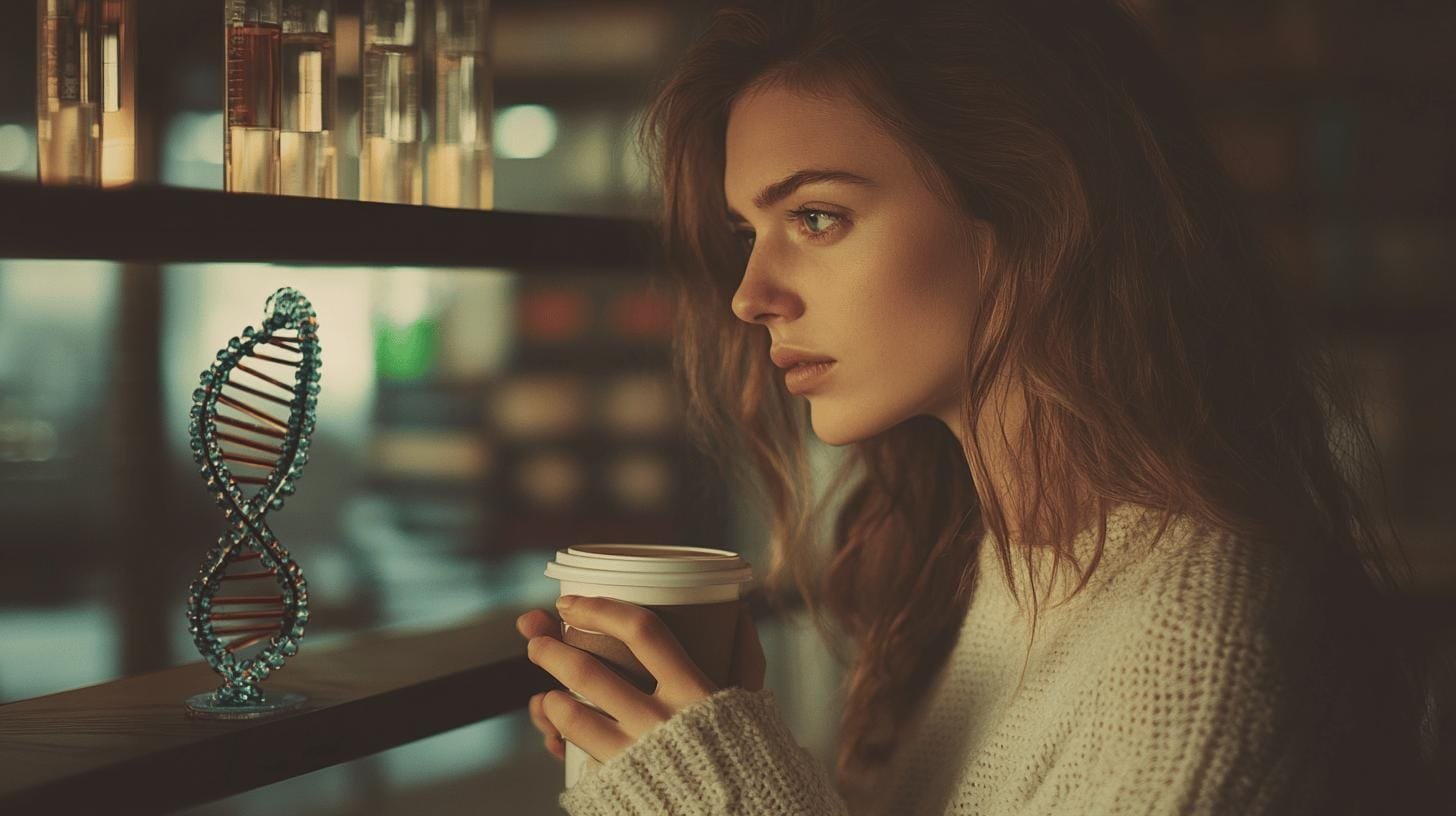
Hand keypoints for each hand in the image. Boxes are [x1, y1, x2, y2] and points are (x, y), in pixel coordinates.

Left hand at [515, 596, 765, 763]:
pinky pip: (574, 748)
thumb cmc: (749, 756)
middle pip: (589, 672)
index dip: (600, 609)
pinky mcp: (620, 781)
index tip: (571, 602)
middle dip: (551, 648)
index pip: (641, 631)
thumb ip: (746, 660)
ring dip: (547, 695)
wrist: (746, 813)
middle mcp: (660, 720)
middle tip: (535, 638)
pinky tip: (555, 722)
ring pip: (570, 713)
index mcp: (694, 690)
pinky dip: (556, 729)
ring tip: (545, 691)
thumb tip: (742, 616)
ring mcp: (635, 753)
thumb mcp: (752, 705)